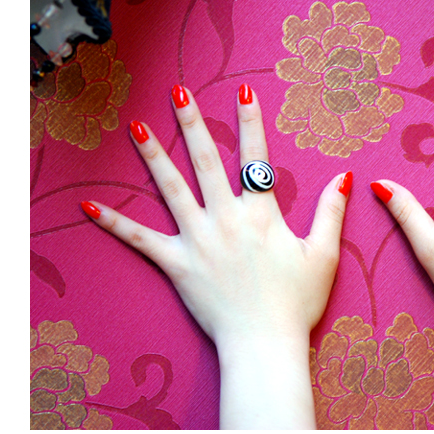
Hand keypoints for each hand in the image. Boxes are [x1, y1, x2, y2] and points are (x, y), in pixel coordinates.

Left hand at [81, 84, 351, 428]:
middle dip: (192, 123)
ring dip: (153, 155)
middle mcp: (225, 217)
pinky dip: (114, 222)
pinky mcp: (176, 263)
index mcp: (261, 213)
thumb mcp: (323, 255)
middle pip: (206, 161)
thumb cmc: (296, 302)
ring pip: (170, 188)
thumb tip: (345, 177)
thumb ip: (330, 212)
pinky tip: (88, 204)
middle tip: (177, 92)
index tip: (244, 90)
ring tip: (135, 126)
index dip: (251, 121)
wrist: (264, 342)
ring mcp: (197, 239)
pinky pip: (140, 239)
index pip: (255, 158)